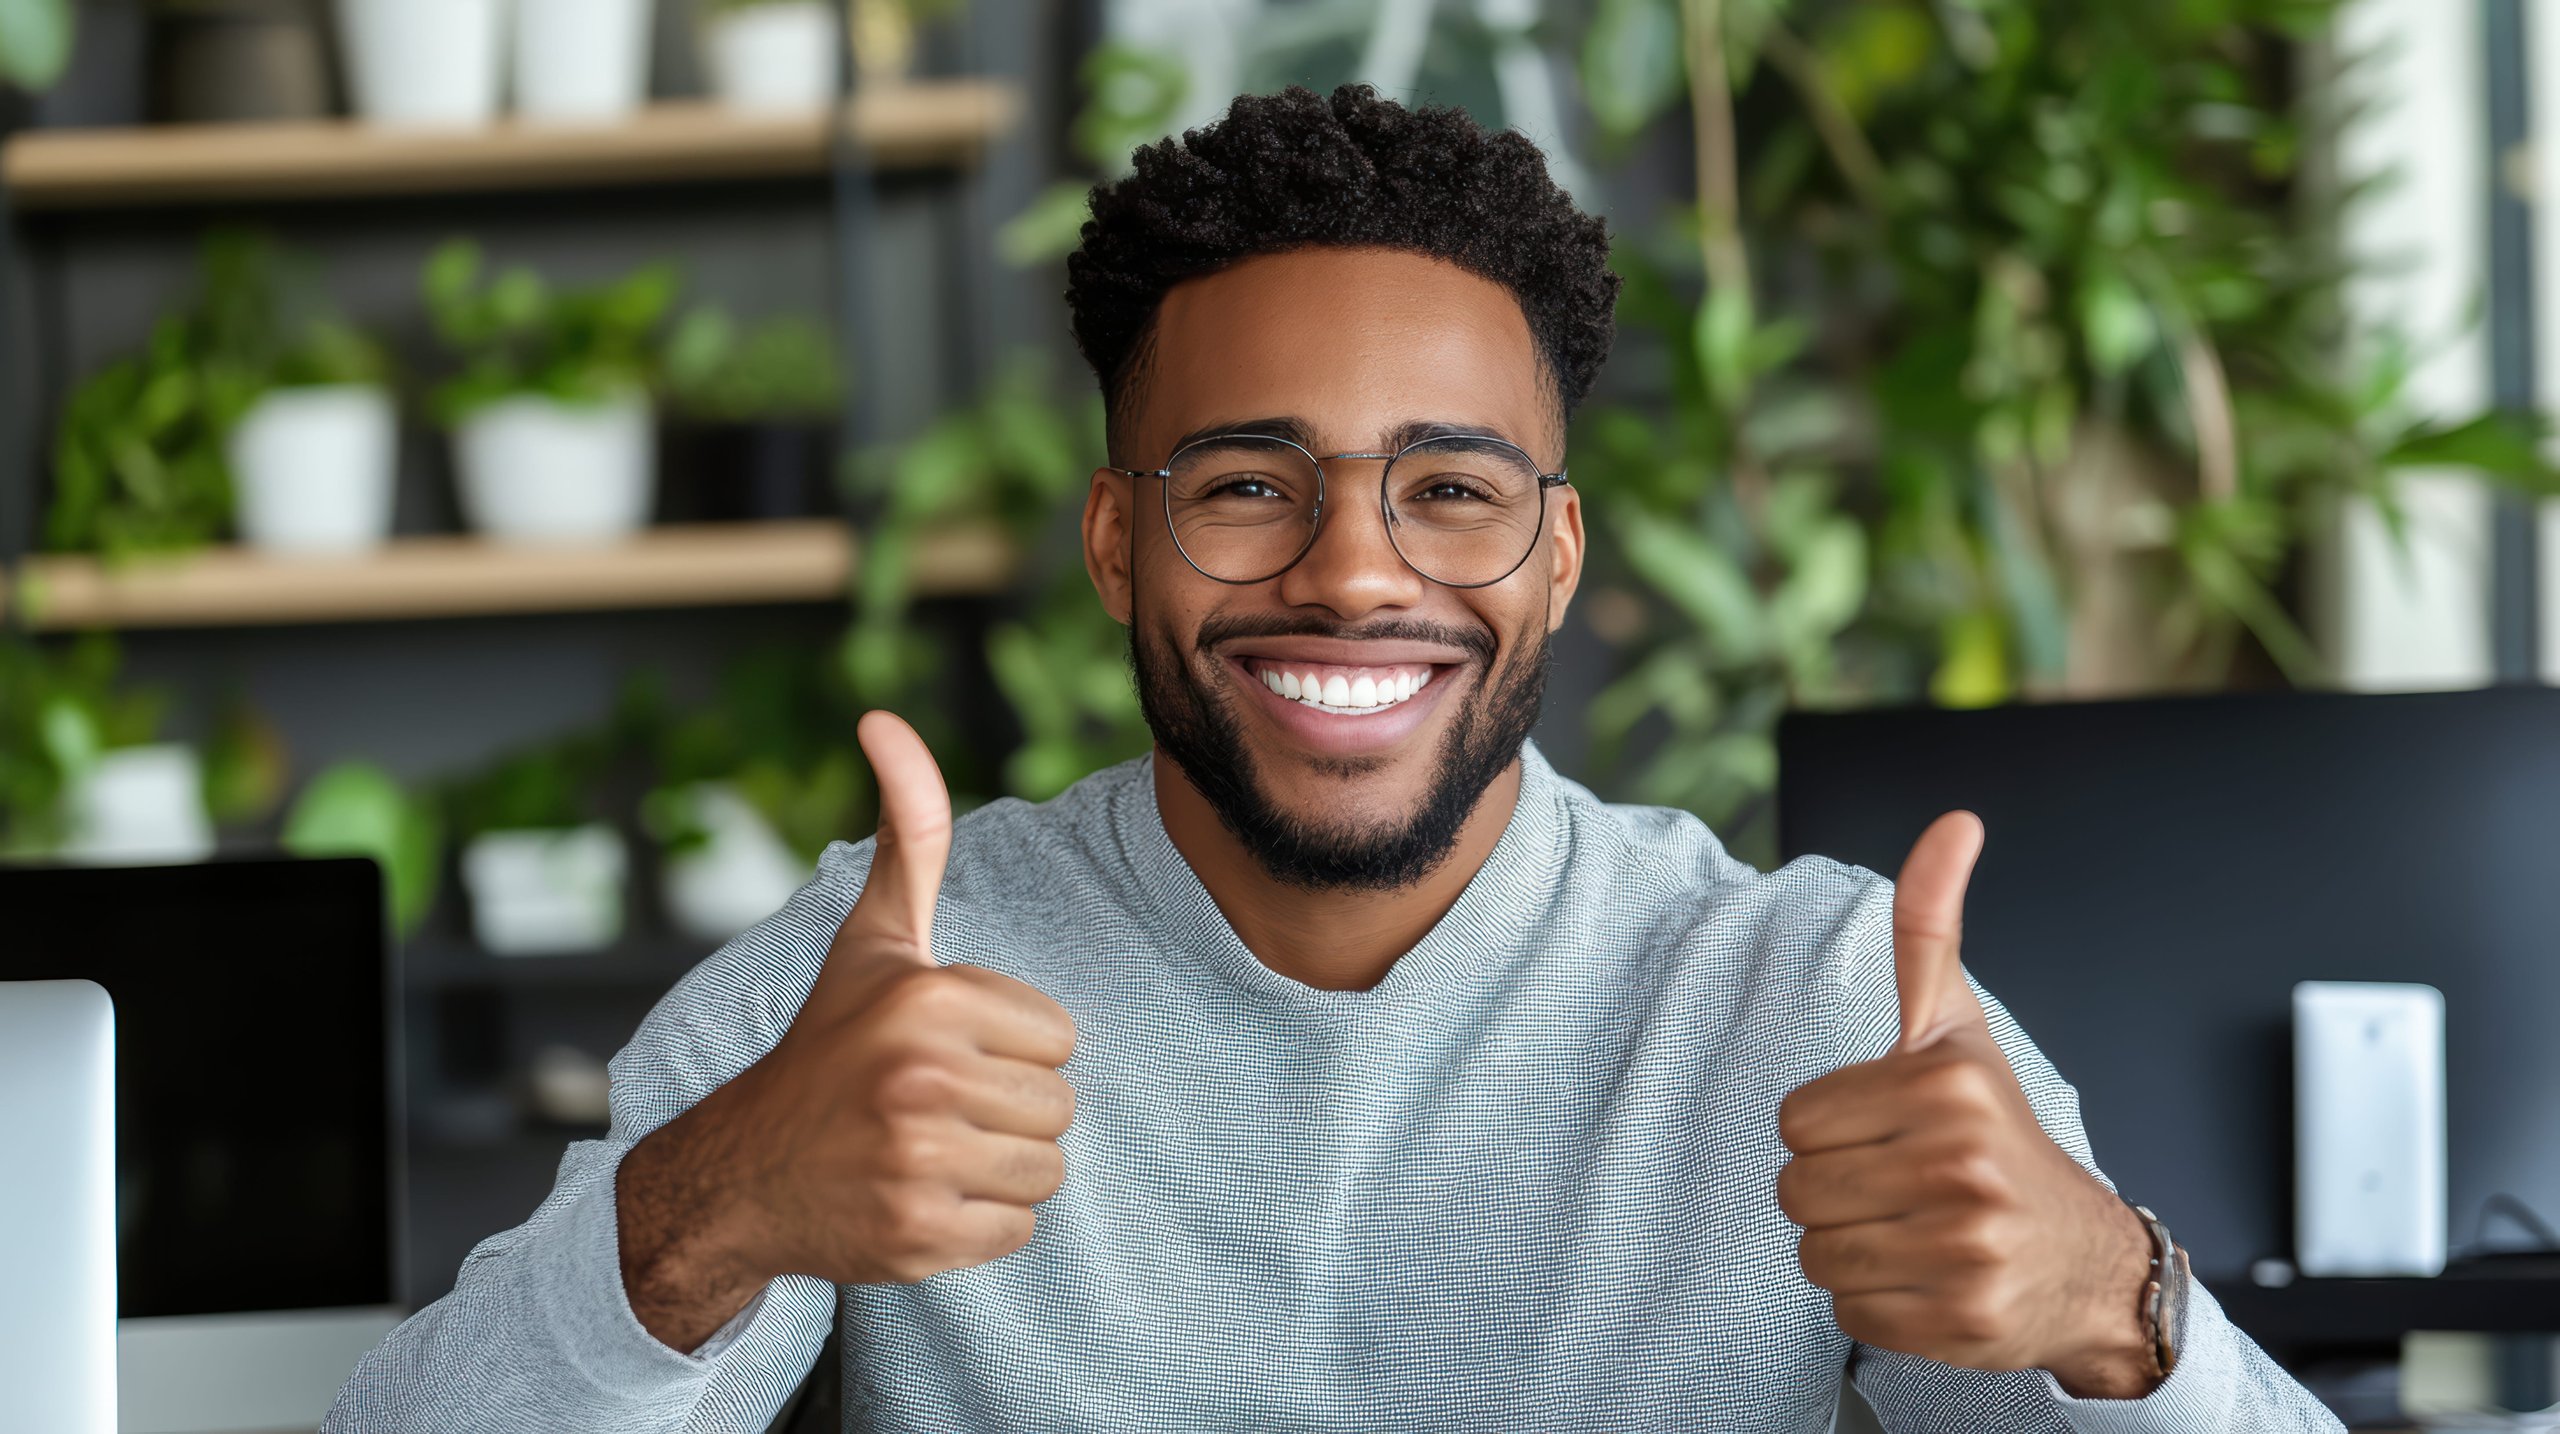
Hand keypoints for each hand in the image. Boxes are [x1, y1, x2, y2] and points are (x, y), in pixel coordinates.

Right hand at [618, 711, 1077, 1350]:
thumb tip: (883, 718)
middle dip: (1009, 1110)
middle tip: (935, 1106)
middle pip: (1060, 1106)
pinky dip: (978, 1225)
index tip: (941, 1050)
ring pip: (1048, 1171)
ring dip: (999, 1169)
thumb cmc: (830, 1046)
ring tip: (930, 1149)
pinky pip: (1017, 1232)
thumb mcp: (874, 938)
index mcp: (930, 999)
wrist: (741, 1171)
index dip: (1009, 1045)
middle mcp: (922, 1077)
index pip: (1060, 1035)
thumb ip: (908, 833)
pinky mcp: (919, 1238)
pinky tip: (920, 1197)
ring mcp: (918, 1162)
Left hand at [1774, 813, 2159, 1398]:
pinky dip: (1875, 1303)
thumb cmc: (1999, 1135)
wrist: (2087, 1263)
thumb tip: (1953, 821)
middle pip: (1795, 1189)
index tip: (1887, 1131)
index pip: (1794, 1120)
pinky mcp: (1963, 1319)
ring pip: (1815, 1253)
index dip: (1830, 1130)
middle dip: (1835, 1191)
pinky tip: (1928, 1278)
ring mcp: (1968, 1247)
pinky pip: (1847, 1311)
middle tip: (1899, 1187)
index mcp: (1947, 1085)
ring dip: (1850, 1248)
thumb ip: (1929, 926)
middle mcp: (1963, 1164)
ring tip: (1913, 1230)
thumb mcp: (1957, 1028)